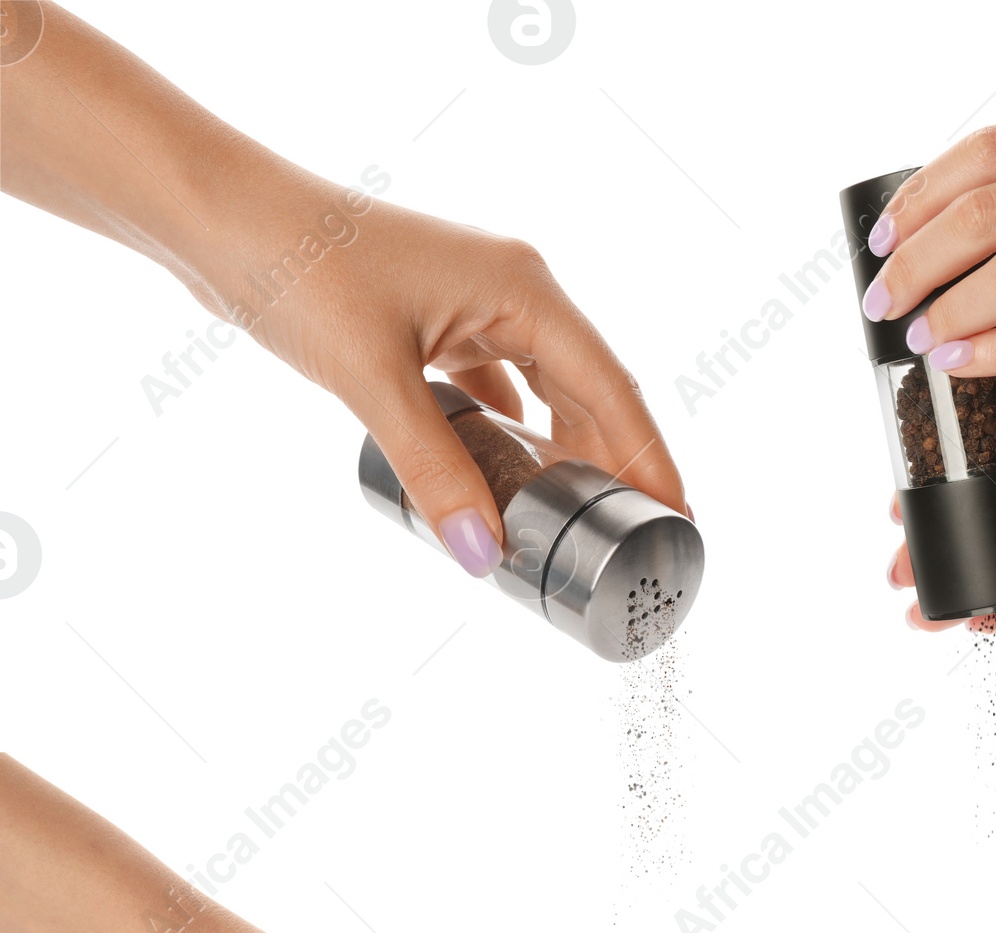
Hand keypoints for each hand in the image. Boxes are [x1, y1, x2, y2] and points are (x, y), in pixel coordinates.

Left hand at [1, 5, 686, 578]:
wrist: (218, 216)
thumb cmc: (298, 267)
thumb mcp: (372, 379)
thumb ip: (435, 471)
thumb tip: (483, 554)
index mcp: (524, 290)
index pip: (614, 389)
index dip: (651, 459)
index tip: (678, 517)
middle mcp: (514, 292)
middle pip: (592, 393)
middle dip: (615, 465)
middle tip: (636, 536)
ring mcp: (478, 305)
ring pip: (549, 392)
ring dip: (565, 452)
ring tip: (581, 518)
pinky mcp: (442, 323)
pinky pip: (503, 388)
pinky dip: (515, 435)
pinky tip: (514, 473)